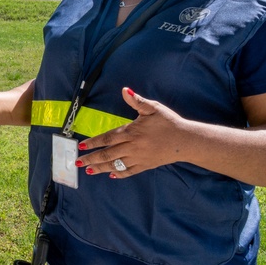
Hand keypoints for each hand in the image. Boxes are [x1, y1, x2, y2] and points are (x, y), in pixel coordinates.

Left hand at [76, 87, 191, 177]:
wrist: (187, 140)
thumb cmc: (169, 122)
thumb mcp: (153, 108)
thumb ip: (136, 100)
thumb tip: (125, 89)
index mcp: (132, 132)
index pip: (107, 138)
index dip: (93, 142)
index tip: (82, 145)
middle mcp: (133, 147)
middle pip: (108, 154)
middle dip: (92, 158)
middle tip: (78, 162)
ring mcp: (139, 158)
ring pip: (116, 164)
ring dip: (101, 168)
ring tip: (88, 170)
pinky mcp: (146, 165)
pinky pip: (130, 171)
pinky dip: (119, 173)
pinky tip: (111, 174)